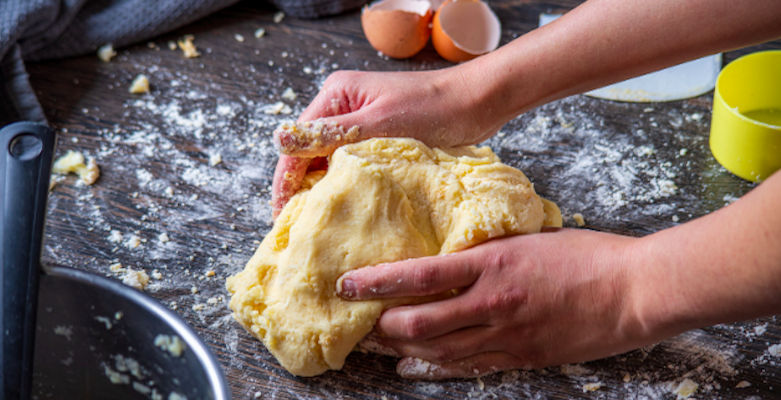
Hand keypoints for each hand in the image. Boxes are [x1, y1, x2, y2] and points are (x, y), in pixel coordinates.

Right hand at [271, 68, 504, 218]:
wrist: (477, 103)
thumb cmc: (434, 108)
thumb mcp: (379, 123)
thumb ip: (331, 134)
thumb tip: (279, 140)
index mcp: (336, 95)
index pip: (297, 144)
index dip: (286, 181)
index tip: (281, 216)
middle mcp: (342, 106)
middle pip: (309, 153)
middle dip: (301, 188)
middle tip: (297, 228)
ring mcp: (361, 123)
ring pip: (330, 162)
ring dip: (325, 189)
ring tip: (318, 225)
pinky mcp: (379, 138)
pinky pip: (352, 165)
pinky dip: (348, 185)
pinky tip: (347, 208)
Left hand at [336, 228, 653, 378]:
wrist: (633, 291)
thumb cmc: (586, 256)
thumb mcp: (527, 239)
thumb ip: (486, 252)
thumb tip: (451, 254)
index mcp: (492, 263)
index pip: (419, 274)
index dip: (377, 282)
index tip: (348, 284)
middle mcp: (492, 302)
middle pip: (418, 323)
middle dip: (381, 326)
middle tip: (360, 321)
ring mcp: (506, 335)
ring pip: (437, 351)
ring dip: (401, 349)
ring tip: (378, 344)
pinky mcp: (521, 357)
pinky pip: (468, 367)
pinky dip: (435, 367)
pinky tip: (414, 366)